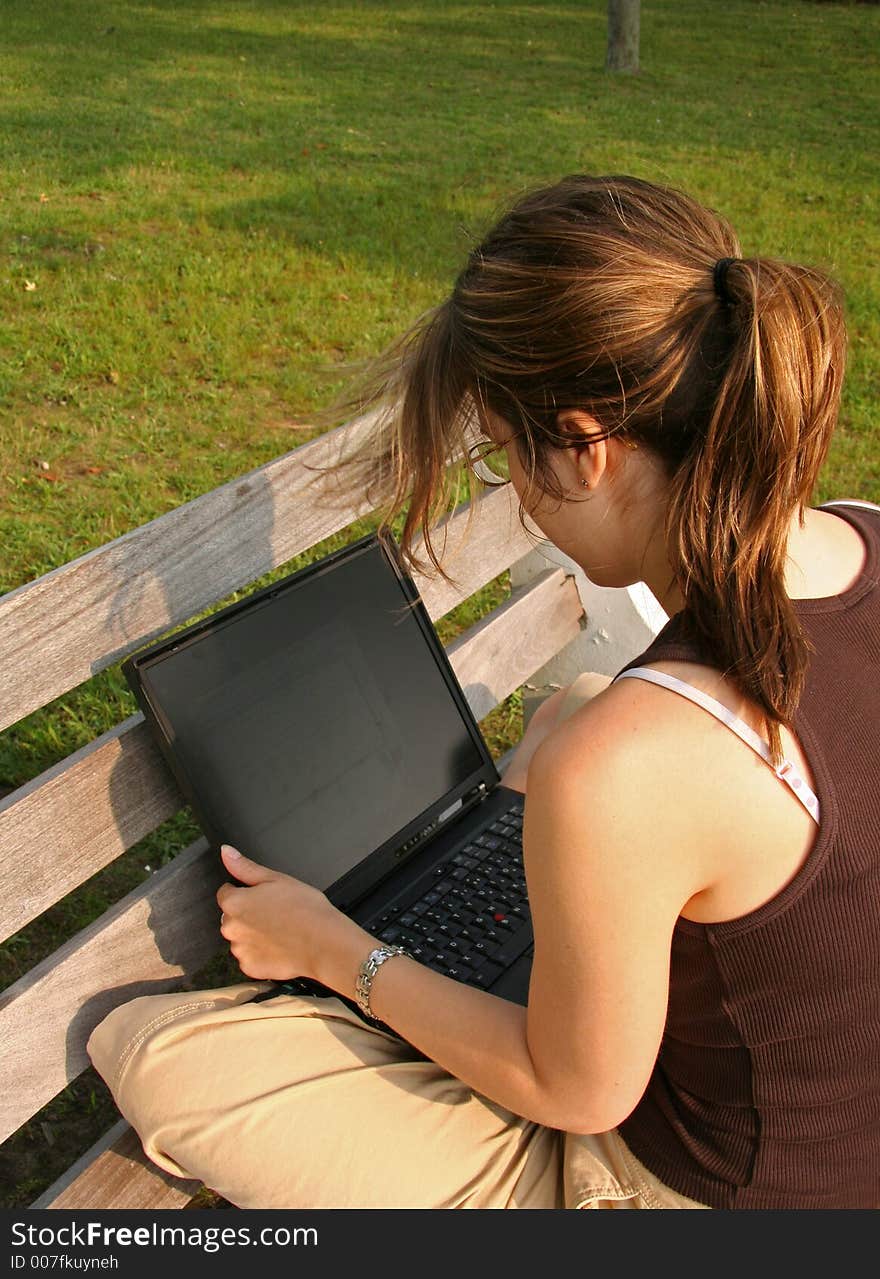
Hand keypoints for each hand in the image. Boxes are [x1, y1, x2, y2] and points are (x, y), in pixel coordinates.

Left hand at [216, 845, 355, 981]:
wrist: (324, 943)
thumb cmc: (305, 909)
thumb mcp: (276, 879)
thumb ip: (245, 867)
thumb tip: (226, 852)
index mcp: (234, 903)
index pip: (226, 892)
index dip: (247, 892)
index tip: (264, 896)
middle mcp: (230, 928)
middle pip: (232, 917)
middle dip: (248, 914)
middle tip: (275, 913)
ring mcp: (239, 950)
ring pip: (241, 938)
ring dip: (254, 934)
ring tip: (280, 931)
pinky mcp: (250, 967)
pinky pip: (250, 957)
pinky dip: (261, 953)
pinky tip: (279, 946)